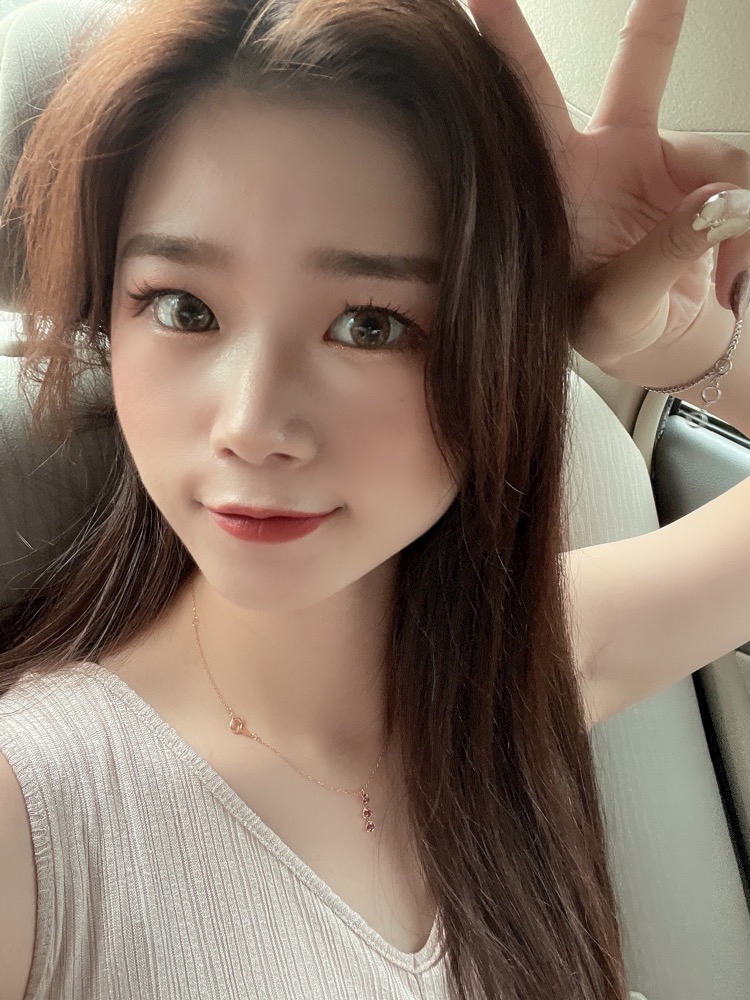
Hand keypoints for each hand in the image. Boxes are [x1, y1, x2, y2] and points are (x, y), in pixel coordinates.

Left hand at [466, 0, 749, 380]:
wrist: (653, 346)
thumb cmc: (610, 329)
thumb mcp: (622, 308)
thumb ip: (664, 254)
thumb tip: (722, 203)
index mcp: (557, 188)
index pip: (526, 112)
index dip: (504, 49)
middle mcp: (607, 163)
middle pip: (635, 75)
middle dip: (654, 25)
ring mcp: (660, 166)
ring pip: (720, 157)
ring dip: (733, 213)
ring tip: (722, 276)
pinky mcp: (702, 180)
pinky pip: (741, 183)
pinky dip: (746, 230)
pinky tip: (729, 275)